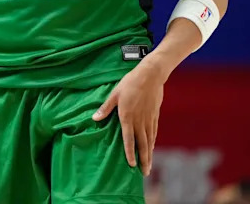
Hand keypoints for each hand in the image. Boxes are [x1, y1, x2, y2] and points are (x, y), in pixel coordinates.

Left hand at [92, 59, 165, 176]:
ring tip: (148, 166)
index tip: (131, 164)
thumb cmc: (130, 83)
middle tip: (144, 173)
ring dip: (149, 154)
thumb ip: (105, 108)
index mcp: (127, 116)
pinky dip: (153, 142)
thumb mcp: (114, 94)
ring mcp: (149, 119)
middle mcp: (139, 121)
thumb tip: (94, 118)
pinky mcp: (154, 115)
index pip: (128, 139)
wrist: (151, 75)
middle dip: (143, 159)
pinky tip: (152, 147)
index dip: (130, 152)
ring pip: (150, 140)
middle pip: (142, 144)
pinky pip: (154, 132)